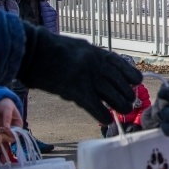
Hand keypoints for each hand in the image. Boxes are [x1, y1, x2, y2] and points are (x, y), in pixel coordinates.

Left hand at [0, 98, 21, 138]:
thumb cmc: (5, 104)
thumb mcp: (8, 109)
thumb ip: (7, 117)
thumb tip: (7, 127)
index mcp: (18, 124)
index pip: (17, 133)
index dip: (11, 133)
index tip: (4, 129)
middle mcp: (13, 129)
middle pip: (11, 138)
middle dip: (5, 137)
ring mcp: (6, 131)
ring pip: (4, 139)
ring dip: (0, 139)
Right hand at [17, 24, 142, 123]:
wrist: (32, 50)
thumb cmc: (51, 49)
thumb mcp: (79, 47)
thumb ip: (93, 58)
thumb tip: (105, 70)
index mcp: (97, 52)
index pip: (123, 66)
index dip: (132, 76)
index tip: (136, 83)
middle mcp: (96, 64)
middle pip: (121, 84)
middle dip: (127, 95)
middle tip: (128, 102)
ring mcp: (87, 78)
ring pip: (114, 97)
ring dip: (120, 106)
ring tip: (121, 111)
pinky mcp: (76, 91)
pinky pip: (97, 107)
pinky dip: (104, 116)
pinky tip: (106, 120)